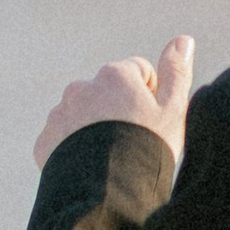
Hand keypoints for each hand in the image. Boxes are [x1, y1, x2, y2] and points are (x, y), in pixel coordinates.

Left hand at [35, 33, 193, 172]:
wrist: (108, 190)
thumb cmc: (147, 147)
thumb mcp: (173, 109)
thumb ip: (177, 72)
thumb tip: (183, 39)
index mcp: (115, 75)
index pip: (138, 71)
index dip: (151, 96)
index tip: (152, 120)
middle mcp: (82, 87)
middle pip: (107, 92)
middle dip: (118, 109)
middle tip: (131, 140)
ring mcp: (60, 113)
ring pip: (82, 114)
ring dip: (94, 127)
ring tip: (110, 156)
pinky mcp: (46, 140)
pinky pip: (62, 138)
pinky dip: (73, 147)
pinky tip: (90, 165)